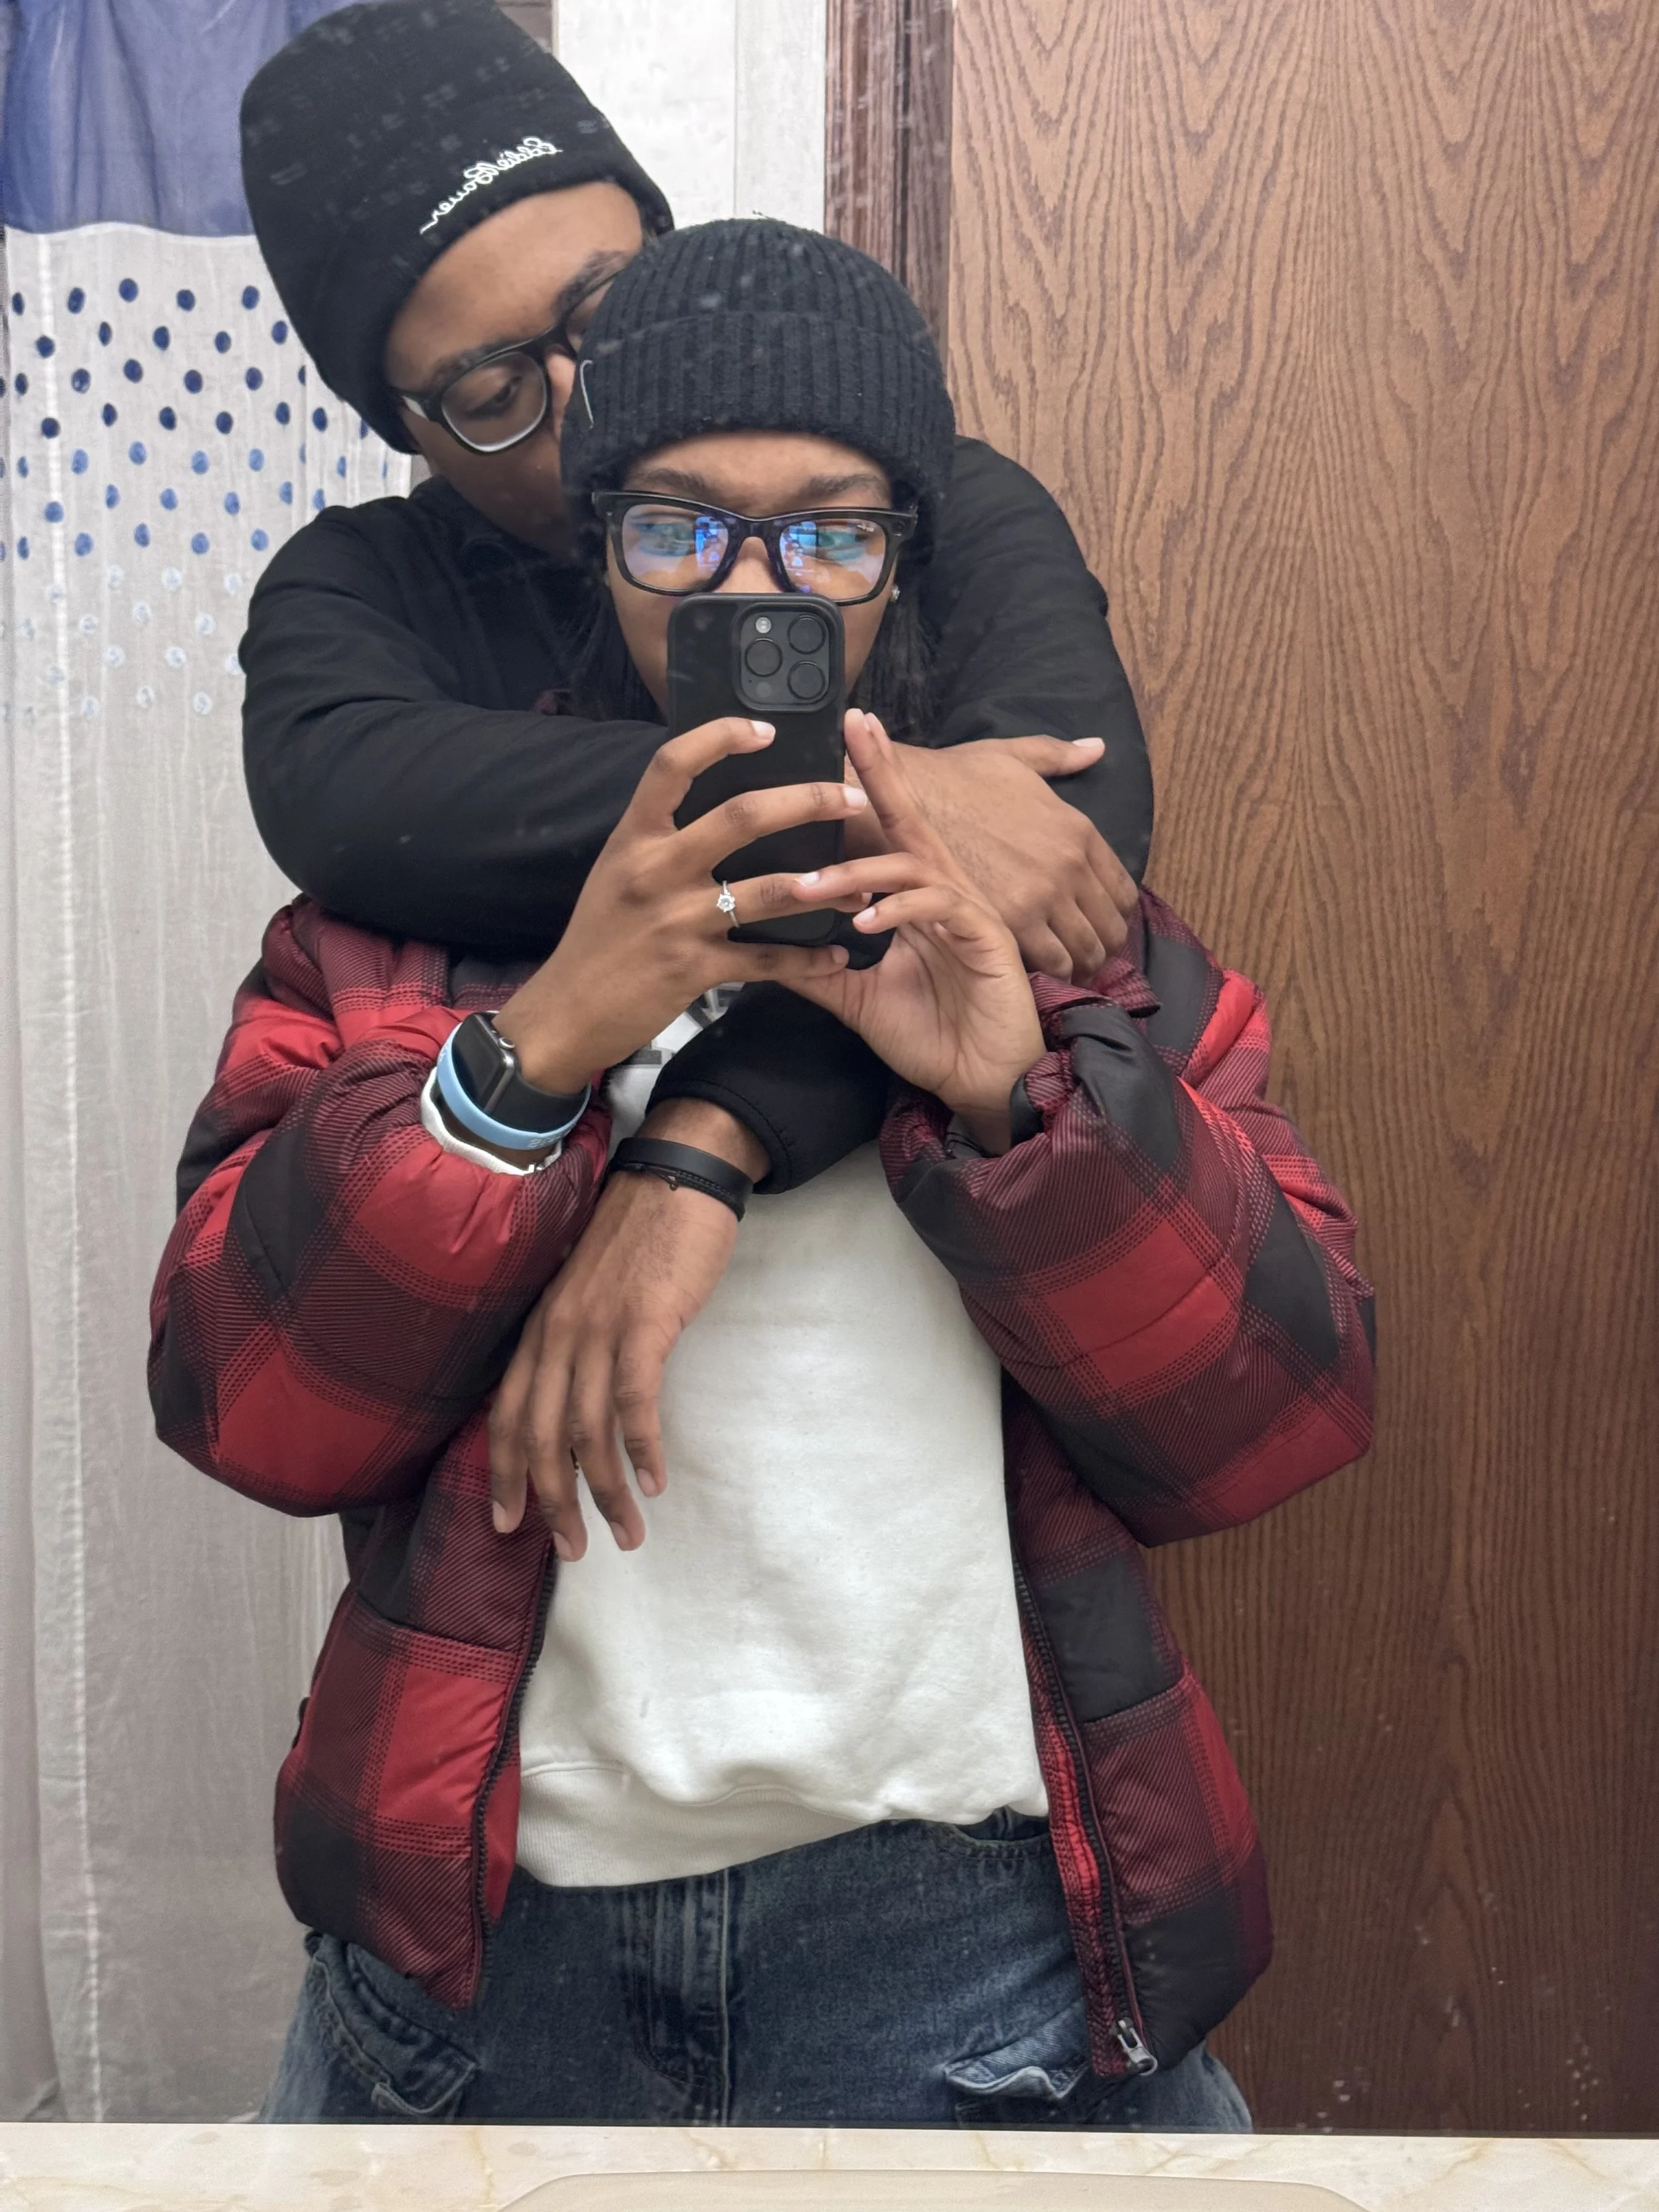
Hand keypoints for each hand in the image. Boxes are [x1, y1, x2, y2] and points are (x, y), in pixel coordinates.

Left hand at [487, 1098, 763, 1555]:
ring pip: (585, 1431)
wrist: (678, 1175)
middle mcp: (558, 1332)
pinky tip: (655, 1481)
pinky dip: (642, 1449)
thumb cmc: (640, 1233)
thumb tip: (578, 1397)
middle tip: (573, 1550)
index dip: (502, 1473)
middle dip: (552, 1503)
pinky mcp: (645, 1323)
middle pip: (539, 1436)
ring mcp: (598, 1327)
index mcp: (540, 1326)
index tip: (508, 1524)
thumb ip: (576, 1339)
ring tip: (627, 1533)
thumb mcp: (588, 1290)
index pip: (505, 1413)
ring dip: (605, 1492)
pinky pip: (634, 1402)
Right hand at [493, 716, 864, 1091]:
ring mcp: (676, 920)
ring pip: (768, 891)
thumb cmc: (599, 938)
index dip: (721, 738)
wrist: (567, 1011)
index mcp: (634, 837)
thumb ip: (661, 839)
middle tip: (852, 798)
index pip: (673, 764)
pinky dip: (806, 959)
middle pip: (742, 817)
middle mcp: (655, 869)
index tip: (768, 729)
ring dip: (825, 886)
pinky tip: (834, 956)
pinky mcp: (693, 969)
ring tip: (864, 882)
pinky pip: (765, 961)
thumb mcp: (618, 872)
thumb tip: (712, 802)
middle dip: (808, 802)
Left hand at [784, 713, 1045, 1150]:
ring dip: (857, 872)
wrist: (983, 1085)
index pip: (889, 831)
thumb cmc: (932, 1040)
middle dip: (882, 772)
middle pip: (911, 821)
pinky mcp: (988, 936)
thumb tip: (763, 952)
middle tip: (853, 728)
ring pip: (912, 865)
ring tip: (811, 887)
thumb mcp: (859, 1000)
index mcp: (918, 900)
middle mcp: (944, 894)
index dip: (870, 782)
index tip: (842, 737)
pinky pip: (938, 906)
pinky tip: (863, 923)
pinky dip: (897, 909)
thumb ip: (818, 972)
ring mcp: (968, 911)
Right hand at [845, 732, 1135, 981]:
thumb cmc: (958, 777)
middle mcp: (1069, 868)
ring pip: (1083, 952)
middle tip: (1091, 960)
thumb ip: (1061, 758)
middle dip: (1104, 949)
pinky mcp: (1009, 922)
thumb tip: (1097, 748)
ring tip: (1070, 974)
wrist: (910, 797)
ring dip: (1080, 967)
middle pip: (1110, 928)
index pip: (1123, 891)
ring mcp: (1041, 898)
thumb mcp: (1017, 757)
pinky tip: (1041, 974)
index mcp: (1078, 832)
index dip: (1117, 915)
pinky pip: (1048, 962)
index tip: (1105, 925)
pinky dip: (1050, 973)